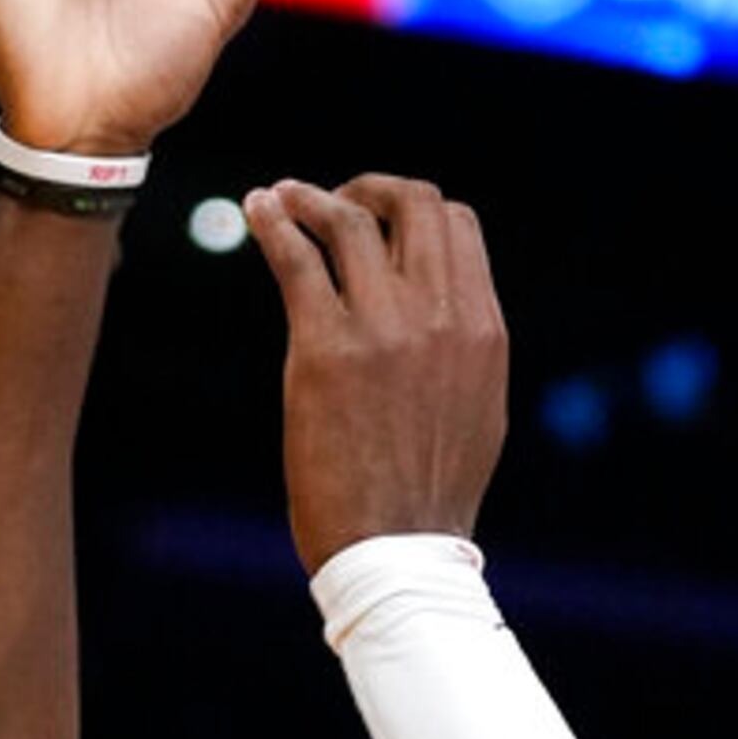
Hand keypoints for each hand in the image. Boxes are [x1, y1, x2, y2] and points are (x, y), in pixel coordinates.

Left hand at [246, 177, 510, 576]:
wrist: (397, 550)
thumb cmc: (430, 494)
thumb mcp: (477, 406)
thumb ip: (462, 347)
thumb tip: (444, 309)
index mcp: (483, 327)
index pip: (457, 225)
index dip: (413, 210)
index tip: (380, 222)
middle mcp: (440, 315)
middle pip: (412, 204)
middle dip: (369, 188)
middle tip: (332, 202)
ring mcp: (383, 328)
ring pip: (348, 219)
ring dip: (309, 197)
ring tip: (281, 198)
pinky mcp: (324, 349)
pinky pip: (296, 260)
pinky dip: (271, 222)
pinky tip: (255, 211)